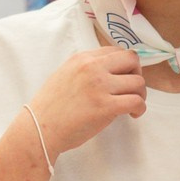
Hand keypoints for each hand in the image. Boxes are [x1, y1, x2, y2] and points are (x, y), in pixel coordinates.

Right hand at [26, 48, 145, 154]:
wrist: (39, 129)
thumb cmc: (51, 108)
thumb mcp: (64, 75)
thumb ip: (85, 69)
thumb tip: (109, 70)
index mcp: (82, 59)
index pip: (116, 51)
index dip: (125, 65)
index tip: (124, 78)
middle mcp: (92, 68)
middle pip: (132, 60)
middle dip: (137, 74)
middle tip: (131, 90)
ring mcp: (99, 86)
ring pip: (138, 82)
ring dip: (140, 95)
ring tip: (130, 105)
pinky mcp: (105, 106)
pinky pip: (136, 101)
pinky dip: (140, 109)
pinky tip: (132, 114)